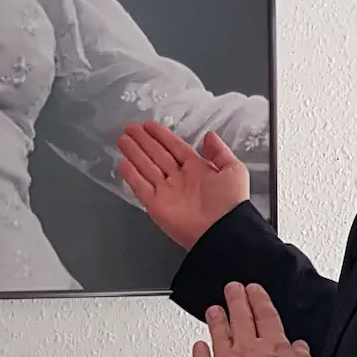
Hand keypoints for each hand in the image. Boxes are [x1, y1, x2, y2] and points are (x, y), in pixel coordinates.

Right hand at [117, 121, 249, 249]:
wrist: (222, 230)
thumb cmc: (229, 201)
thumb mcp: (234, 169)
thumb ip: (220, 151)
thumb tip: (210, 136)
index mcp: (198, 170)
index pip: (175, 148)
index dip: (161, 136)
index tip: (148, 125)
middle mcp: (180, 179)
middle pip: (157, 155)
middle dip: (143, 141)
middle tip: (130, 128)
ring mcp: (167, 192)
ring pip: (146, 167)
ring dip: (134, 153)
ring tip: (122, 139)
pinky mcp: (156, 206)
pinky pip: (141, 187)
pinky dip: (131, 176)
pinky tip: (123, 163)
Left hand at [193, 282, 314, 356]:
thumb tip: (300, 348)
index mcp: (273, 346)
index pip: (265, 315)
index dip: (258, 300)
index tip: (253, 290)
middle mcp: (247, 350)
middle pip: (240, 318)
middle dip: (236, 300)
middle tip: (232, 288)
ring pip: (219, 335)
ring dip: (216, 321)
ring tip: (213, 310)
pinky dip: (200, 353)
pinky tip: (198, 347)